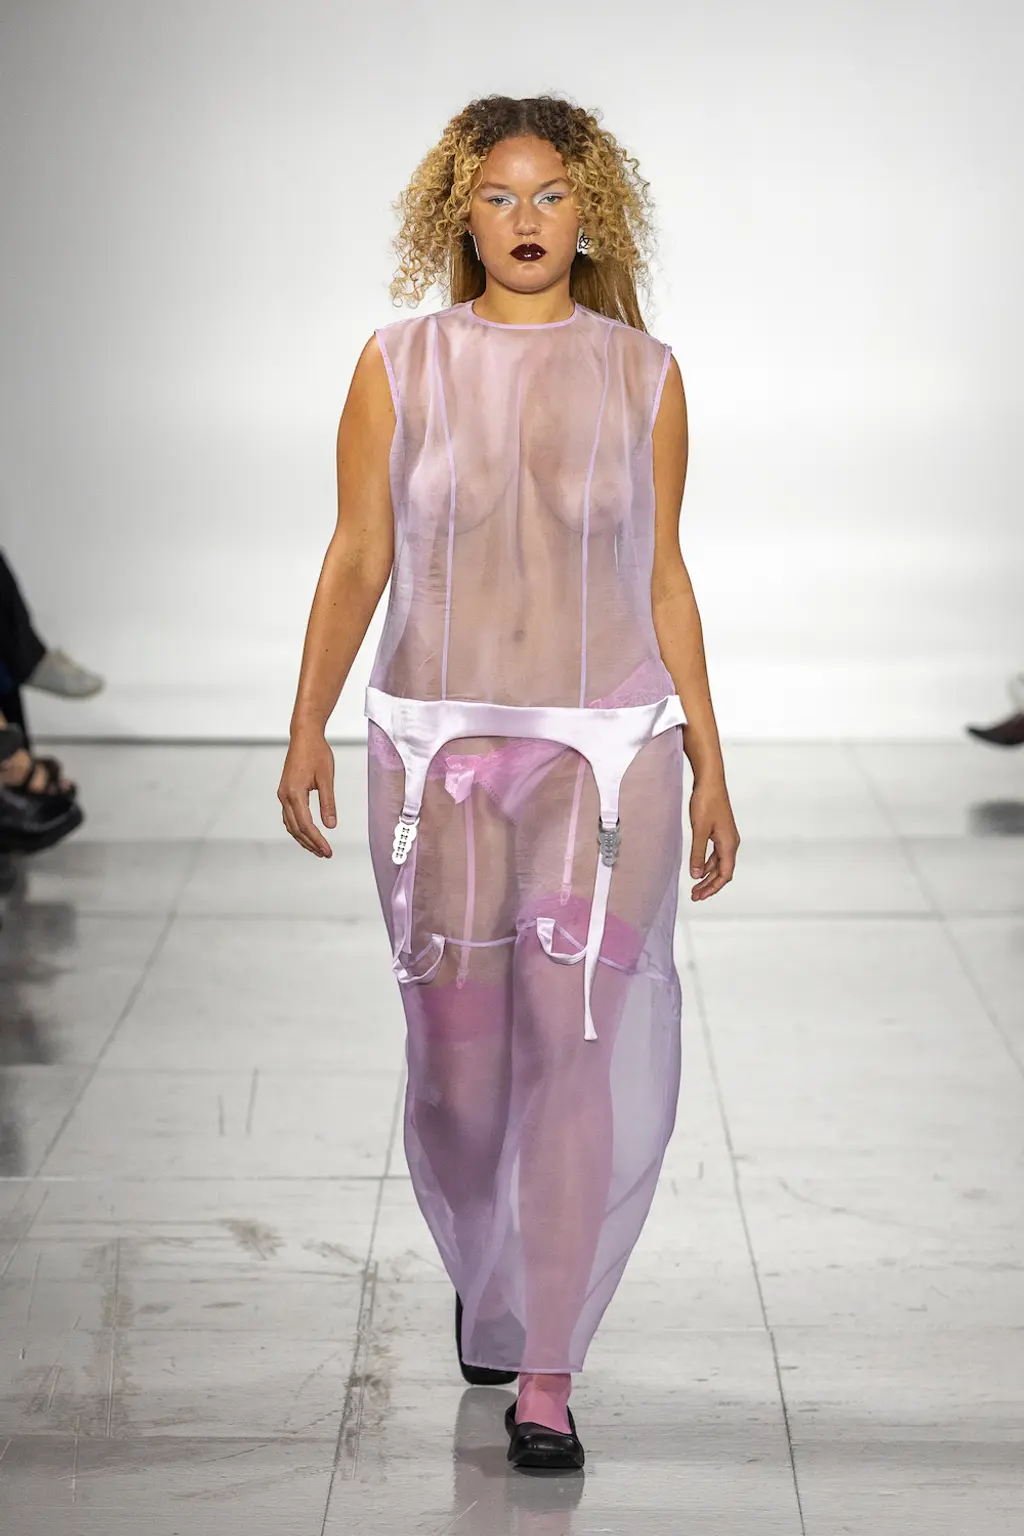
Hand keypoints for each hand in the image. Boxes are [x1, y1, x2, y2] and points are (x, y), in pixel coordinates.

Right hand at [278, 730, 336, 856]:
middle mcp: (284, 796)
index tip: (328, 851)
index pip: (306, 824)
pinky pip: (289, 816)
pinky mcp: (285, 792)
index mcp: (294, 793)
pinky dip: (298, 828)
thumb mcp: (326, 778)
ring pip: (291, 824)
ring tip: (317, 849)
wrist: (304, 736)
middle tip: (325, 854)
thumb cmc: (316, 753)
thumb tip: (331, 825)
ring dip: (303, 838)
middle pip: (296, 828)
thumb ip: (328, 803)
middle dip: (310, 843)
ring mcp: (283, 794)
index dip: (317, 840)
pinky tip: (307, 833)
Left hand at [688, 777, 739, 899]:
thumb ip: (698, 854)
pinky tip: (698, 866)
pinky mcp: (721, 831)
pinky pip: (716, 853)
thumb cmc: (706, 802)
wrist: (710, 781)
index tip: (699, 896)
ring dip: (707, 875)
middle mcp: (731, 843)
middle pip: (723, 871)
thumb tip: (696, 875)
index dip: (712, 888)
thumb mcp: (699, 831)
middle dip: (709, 885)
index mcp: (729, 845)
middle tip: (695, 895)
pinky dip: (707, 862)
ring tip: (695, 885)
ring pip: (719, 863)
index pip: (724, 874)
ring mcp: (727, 837)